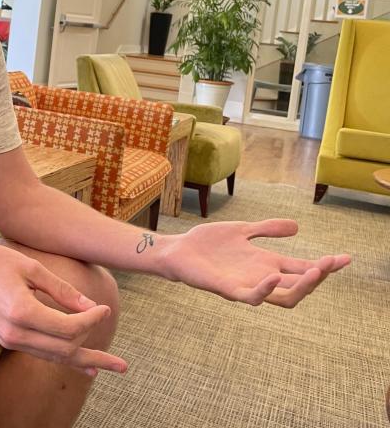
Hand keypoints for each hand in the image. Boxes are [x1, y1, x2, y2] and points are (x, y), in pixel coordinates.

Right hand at [0, 242, 127, 375]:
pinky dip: (64, 359)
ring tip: (109, 368)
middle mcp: (15, 333)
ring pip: (54, 357)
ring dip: (83, 362)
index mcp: (22, 312)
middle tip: (123, 365)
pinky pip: (42, 353)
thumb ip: (61, 289)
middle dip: (95, 354)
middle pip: (64, 350)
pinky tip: (85, 366)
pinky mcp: (7, 340)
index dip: (91, 321)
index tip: (104, 309)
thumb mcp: (30, 267)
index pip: (68, 328)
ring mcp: (10, 340)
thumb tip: (90, 307)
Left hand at [159, 219, 350, 306]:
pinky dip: (264, 289)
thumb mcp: (243, 230)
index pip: (301, 268)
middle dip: (318, 277)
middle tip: (331, 264)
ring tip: (315, 270)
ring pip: (281, 297)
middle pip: (298, 287)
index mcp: (265, 263)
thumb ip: (267, 229)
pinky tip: (274, 276)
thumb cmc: (208, 243)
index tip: (346, 258)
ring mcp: (244, 285)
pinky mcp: (226, 289)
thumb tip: (297, 227)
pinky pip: (250, 297)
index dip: (324, 265)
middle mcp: (259, 277)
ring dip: (300, 286)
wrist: (178, 250)